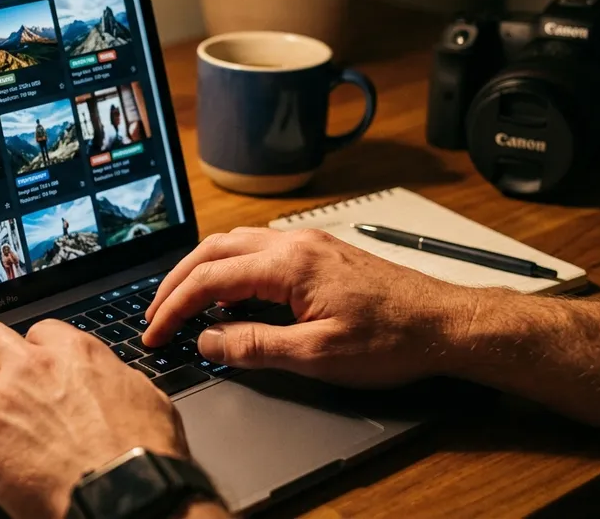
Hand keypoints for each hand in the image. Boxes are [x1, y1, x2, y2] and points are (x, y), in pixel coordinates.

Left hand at [0, 319, 189, 518]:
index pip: (38, 330)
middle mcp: (33, 367)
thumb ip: (118, 379)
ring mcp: (1, 400)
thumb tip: (113, 378)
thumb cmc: (145, 457)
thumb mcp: (148, 399)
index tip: (28, 361)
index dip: (31, 348)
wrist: (128, 497)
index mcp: (75, 353)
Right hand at [145, 228, 484, 387]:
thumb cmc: (392, 339)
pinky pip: (257, 249)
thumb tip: (208, 340)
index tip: (154, 332)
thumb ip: (254, 346)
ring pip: (233, 244)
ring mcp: (307, 243)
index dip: (174, 307)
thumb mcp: (317, 355)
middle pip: (213, 250)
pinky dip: (228, 268)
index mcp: (288, 263)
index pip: (209, 279)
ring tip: (182, 302)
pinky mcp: (318, 253)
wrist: (445, 323)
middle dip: (176, 282)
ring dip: (201, 271)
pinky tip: (229, 294)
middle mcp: (293, 242)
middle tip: (155, 313)